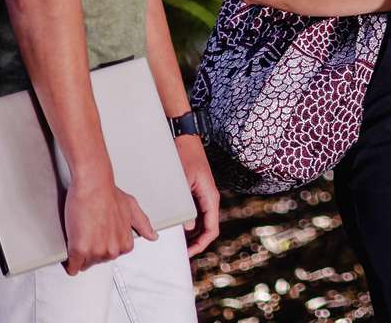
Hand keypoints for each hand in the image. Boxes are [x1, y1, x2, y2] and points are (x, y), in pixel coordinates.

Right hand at [62, 178, 154, 275]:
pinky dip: (70, 264)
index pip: (112, 255)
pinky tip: (70, 259)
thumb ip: (143, 224)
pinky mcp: (80, 250)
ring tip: (80, 235)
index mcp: (125, 243)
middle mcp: (113, 250)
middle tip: (88, 232)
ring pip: (85, 263)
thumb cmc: (109, 194)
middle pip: (97, 260)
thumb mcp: (132, 208)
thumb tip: (152, 236)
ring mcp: (96, 251)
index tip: (98, 237)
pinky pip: (73, 266)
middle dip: (92, 249)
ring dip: (81, 254)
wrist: (93, 185)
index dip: (102, 245)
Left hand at [175, 134, 220, 255]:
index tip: (189, 253)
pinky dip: (190, 224)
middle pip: (208, 228)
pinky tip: (179, 228)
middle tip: (182, 253)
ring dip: (194, 235)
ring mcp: (204, 196)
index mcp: (211, 198)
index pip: (211, 229)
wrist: (185, 138)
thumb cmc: (185, 156)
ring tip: (179, 244)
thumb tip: (189, 227)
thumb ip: (186, 205)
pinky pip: (197, 214)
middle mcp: (210, 199)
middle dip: (198, 243)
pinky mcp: (197, 193)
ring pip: (203, 222)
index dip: (201, 244)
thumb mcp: (184, 182)